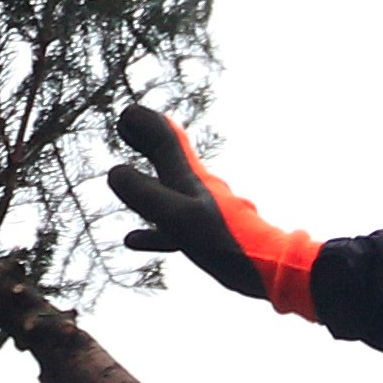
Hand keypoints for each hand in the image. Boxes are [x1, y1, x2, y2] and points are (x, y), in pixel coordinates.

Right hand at [106, 106, 322, 318]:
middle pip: (167, 156)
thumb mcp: (178, 217)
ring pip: (167, 187)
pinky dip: (150, 226)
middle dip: (146, 140)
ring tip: (124, 174)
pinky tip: (131, 238)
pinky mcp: (205, 235)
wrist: (268, 268)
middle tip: (126, 127)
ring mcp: (200, 211)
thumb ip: (146, 194)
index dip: (146, 123)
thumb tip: (115, 171)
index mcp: (189, 177)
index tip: (126, 115)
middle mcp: (195, 188)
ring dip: (146, 177)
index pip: (165, 139)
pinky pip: (170, 224)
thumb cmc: (226, 241)